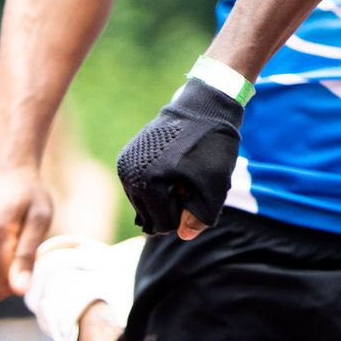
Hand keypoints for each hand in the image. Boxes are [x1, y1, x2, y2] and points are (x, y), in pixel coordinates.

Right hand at [0, 165, 53, 298]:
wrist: (4, 179)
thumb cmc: (29, 198)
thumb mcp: (40, 219)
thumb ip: (27, 255)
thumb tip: (20, 290)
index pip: (5, 278)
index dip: (25, 278)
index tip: (37, 262)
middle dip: (14, 280)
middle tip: (28, 255)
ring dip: (1, 279)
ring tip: (15, 253)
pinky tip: (0, 261)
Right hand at [115, 80, 243, 236]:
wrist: (204, 105)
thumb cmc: (212, 145)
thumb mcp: (215, 185)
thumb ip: (201, 216)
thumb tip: (183, 235)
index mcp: (147, 182)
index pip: (161, 225)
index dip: (185, 214)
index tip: (197, 189)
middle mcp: (128, 174)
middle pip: (149, 216)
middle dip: (172, 206)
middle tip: (190, 181)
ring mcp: (124, 164)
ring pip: (143, 202)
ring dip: (164, 196)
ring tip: (183, 172)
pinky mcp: (127, 156)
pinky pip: (140, 186)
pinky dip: (157, 183)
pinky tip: (174, 165)